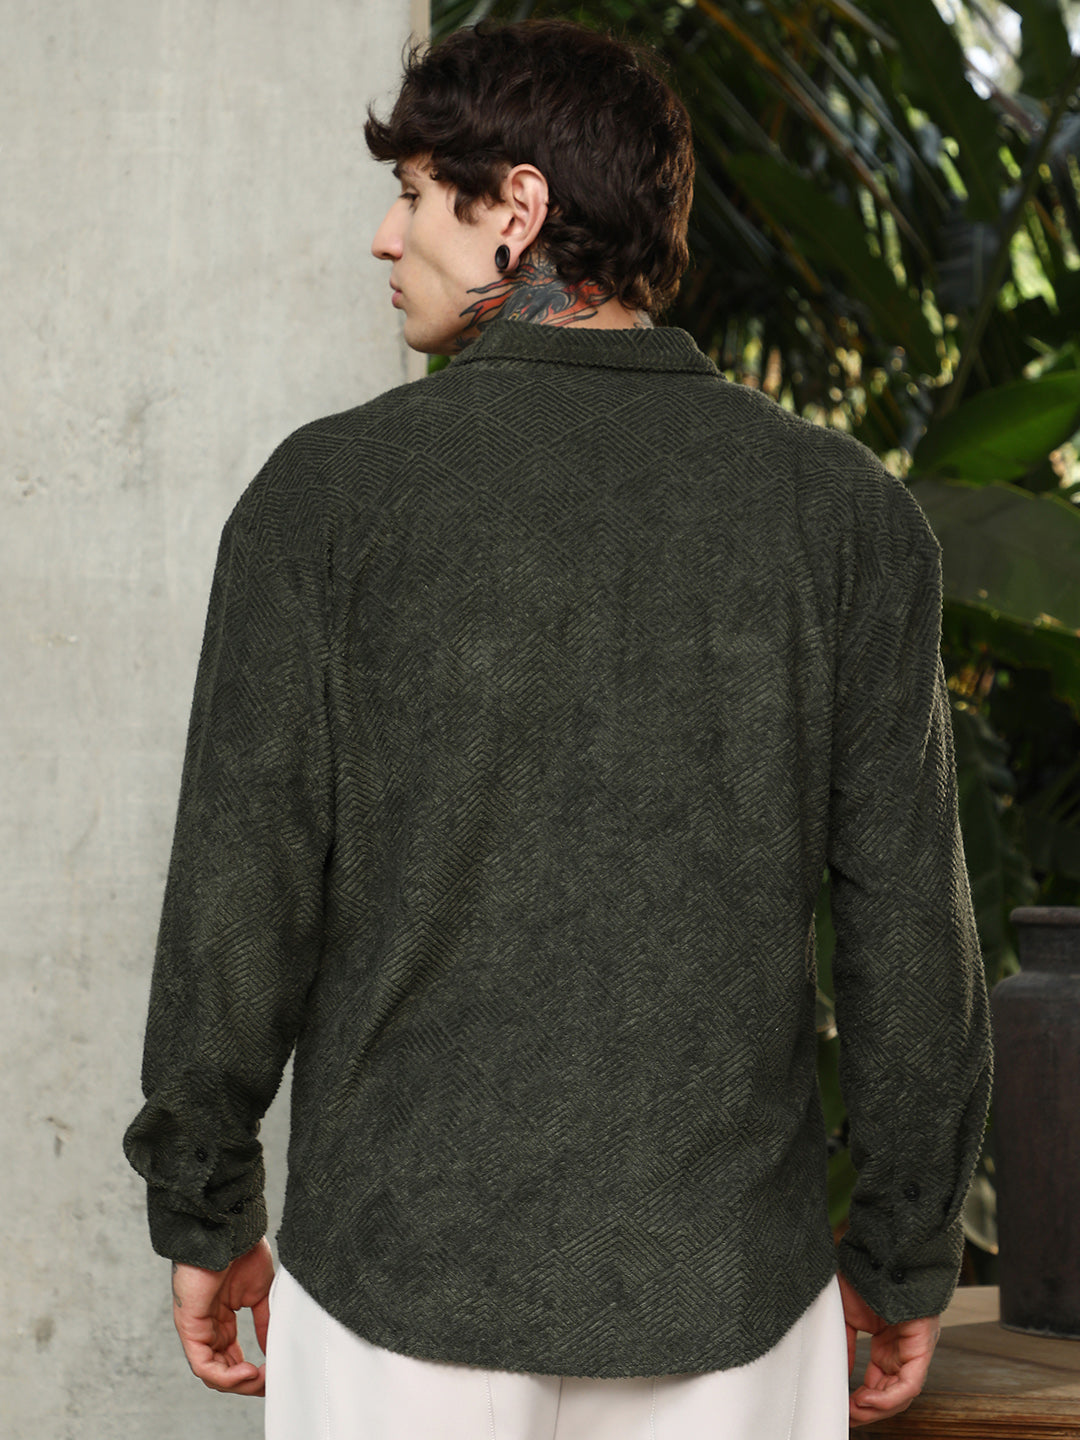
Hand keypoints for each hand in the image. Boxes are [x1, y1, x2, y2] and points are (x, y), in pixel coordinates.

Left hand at [170, 1237, 273, 1395]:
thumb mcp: (260, 1292)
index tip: (274, 1372)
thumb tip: (273, 1348)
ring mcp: (196, 1327)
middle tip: (270, 1381)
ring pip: (212, 1373)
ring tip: (260, 1378)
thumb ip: (264, 1321)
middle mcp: (207, 1326)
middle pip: (222, 1371)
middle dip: (247, 1382)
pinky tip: (248, 1371)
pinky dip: (226, 1376)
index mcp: (221, 1318)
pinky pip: (203, 1365)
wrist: (230, 1229)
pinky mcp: (190, 1326)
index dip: (253, 1372)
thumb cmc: (241, 1249)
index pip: (232, 1358)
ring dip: (238, 1383)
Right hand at [838, 1272, 940, 1427]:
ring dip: (877, 1408)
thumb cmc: (865, 1277)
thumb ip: (843, 1346)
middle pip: (890, 1395)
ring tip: (854, 1410)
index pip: (878, 1383)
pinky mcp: (922, 1347)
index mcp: (887, 1344)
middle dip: (868, 1411)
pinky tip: (866, 1399)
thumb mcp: (845, 1316)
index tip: (842, 1408)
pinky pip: (910, 1383)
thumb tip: (835, 1376)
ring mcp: (915, 1350)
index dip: (861, 1400)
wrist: (880, 1254)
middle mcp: (903, 1351)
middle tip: (847, 1417)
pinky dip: (888, 1397)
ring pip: (901, 1395)